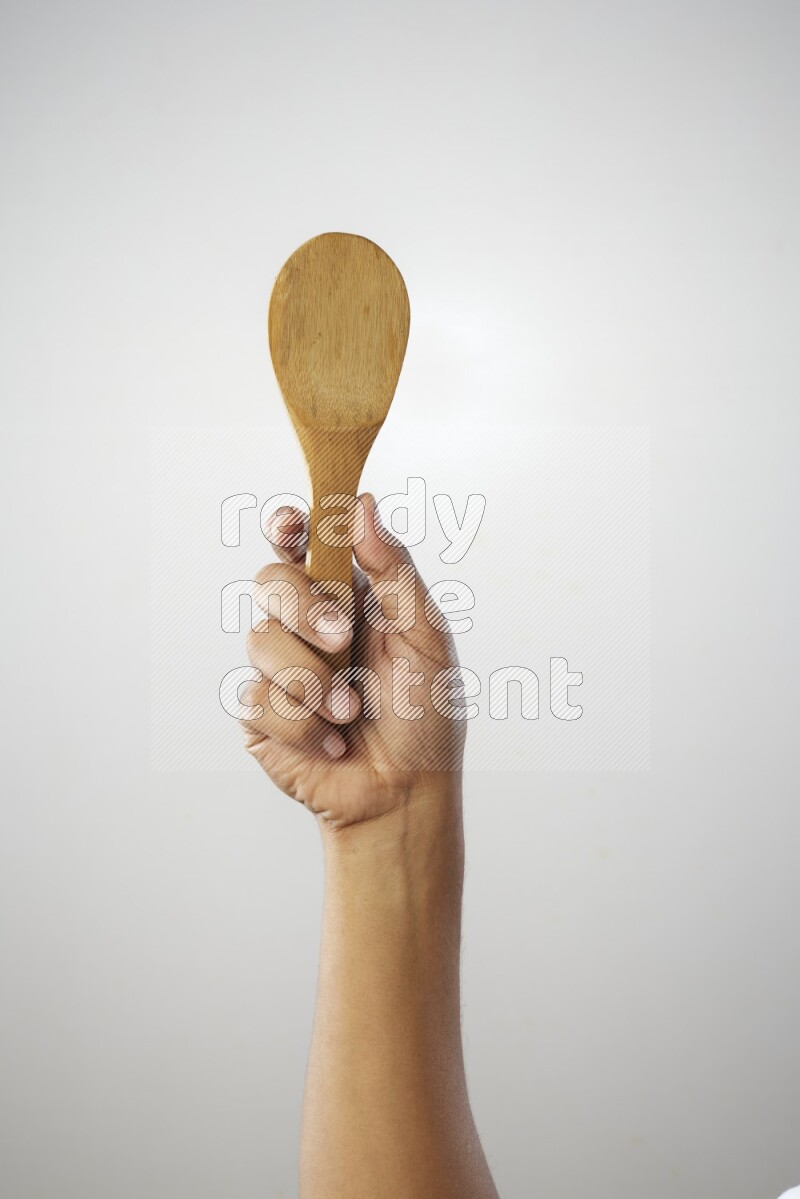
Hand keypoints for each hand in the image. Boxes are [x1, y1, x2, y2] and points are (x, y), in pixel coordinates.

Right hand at [241, 493, 463, 828]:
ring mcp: (279, 670)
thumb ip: (394, 572)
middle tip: (341, 639)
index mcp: (346, 596)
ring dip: (311, 681)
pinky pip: (257, 699)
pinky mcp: (260, 715)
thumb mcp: (425, 638)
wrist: (405, 793)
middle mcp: (306, 626)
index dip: (288, 527)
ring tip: (349, 713)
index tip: (293, 527)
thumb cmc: (425, 715)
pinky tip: (332, 742)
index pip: (303, 545)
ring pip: (259, 642)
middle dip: (304, 609)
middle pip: (270, 582)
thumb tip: (363, 507)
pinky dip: (302, 725)